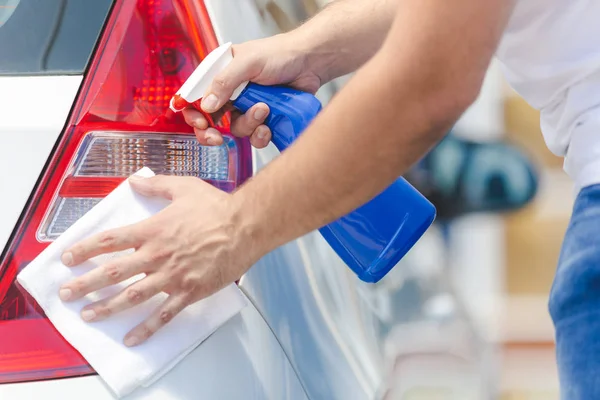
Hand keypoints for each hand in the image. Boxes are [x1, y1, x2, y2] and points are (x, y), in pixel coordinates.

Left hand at [58, 175, 256, 346]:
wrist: (246, 226)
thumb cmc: (217, 207)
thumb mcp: (184, 188)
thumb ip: (156, 185)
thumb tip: (134, 181)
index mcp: (153, 230)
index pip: (111, 240)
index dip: (85, 249)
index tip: (68, 257)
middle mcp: (158, 255)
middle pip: (114, 272)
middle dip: (86, 283)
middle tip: (67, 293)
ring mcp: (173, 276)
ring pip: (133, 295)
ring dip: (108, 307)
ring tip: (88, 315)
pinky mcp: (189, 291)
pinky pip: (164, 313)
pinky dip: (147, 327)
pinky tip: (132, 337)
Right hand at [183, 33, 322, 147]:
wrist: (311, 63)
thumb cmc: (280, 54)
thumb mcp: (248, 61)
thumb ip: (225, 81)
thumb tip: (207, 105)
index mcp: (221, 75)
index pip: (196, 96)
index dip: (193, 113)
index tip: (200, 123)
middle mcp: (231, 93)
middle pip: (210, 121)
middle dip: (211, 133)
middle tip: (216, 138)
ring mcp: (247, 107)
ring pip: (236, 129)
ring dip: (249, 124)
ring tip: (264, 109)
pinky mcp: (264, 120)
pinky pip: (255, 137)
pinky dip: (261, 135)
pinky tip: (270, 125)